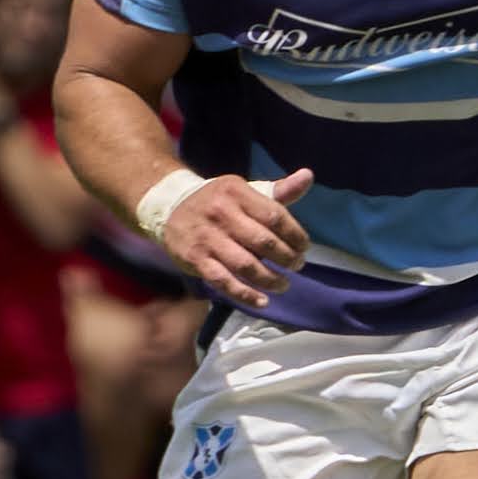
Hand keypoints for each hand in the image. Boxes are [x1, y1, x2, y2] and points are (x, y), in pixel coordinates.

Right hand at [160, 170, 313, 309]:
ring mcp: (206, 238)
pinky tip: (262, 301)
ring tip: (283, 284)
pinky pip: (223, 281)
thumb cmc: (217, 201)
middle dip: (287, 258)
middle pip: (263, 242)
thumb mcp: (244, 191)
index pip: (275, 216)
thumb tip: (308, 176)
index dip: (295, 235)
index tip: (303, 247)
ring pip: (246, 265)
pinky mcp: (195, 259)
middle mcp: (221, 213)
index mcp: (237, 192)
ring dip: (270, 279)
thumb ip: (279, 190)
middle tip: (296, 265)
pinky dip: (245, 294)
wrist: (169, 207)